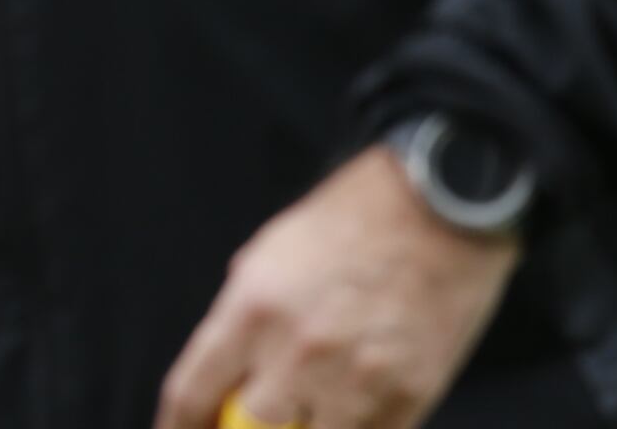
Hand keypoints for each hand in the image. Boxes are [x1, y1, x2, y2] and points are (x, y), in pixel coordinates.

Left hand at [156, 146, 517, 428]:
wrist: (437, 210)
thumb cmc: (349, 221)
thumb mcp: (269, 253)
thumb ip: (244, 315)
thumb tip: (230, 367)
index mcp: (252, 309)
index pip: (193, 391)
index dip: (178, 425)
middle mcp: (297, 353)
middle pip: (251, 427)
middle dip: (248, 424)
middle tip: (256, 414)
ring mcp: (355, 381)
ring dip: (308, 427)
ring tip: (312, 406)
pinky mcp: (408, 398)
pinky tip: (355, 410)